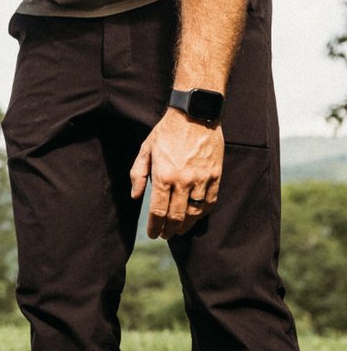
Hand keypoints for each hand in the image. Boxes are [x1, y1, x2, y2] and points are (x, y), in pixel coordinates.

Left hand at [130, 109, 223, 239]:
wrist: (194, 114)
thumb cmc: (166, 131)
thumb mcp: (146, 149)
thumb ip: (138, 174)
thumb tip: (135, 196)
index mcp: (163, 176)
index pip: (158, 211)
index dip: (155, 226)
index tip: (153, 234)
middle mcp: (183, 181)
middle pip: (176, 217)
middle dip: (169, 230)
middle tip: (165, 235)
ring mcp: (201, 180)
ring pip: (194, 213)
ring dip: (186, 225)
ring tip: (180, 229)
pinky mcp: (215, 176)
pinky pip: (210, 202)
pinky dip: (202, 213)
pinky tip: (196, 216)